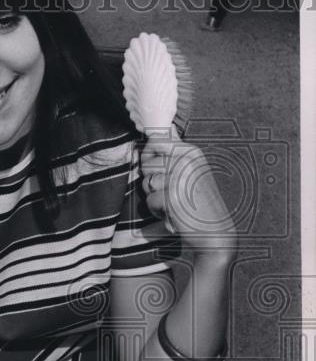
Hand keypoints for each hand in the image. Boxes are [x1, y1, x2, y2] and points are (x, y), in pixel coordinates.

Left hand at [140, 127, 237, 256]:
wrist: (214, 231)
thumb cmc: (199, 202)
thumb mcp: (192, 171)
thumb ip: (177, 150)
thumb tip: (169, 128)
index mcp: (191, 151)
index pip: (155, 140)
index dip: (148, 155)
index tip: (157, 168)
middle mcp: (186, 160)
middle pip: (146, 163)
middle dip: (152, 181)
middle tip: (171, 192)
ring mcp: (179, 177)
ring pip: (147, 183)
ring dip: (155, 198)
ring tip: (173, 203)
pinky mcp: (173, 196)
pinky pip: (150, 201)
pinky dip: (158, 211)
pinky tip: (174, 213)